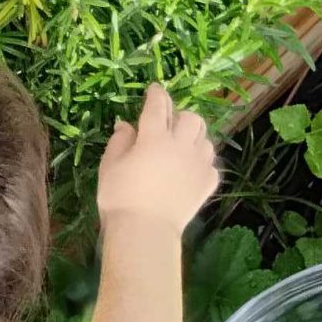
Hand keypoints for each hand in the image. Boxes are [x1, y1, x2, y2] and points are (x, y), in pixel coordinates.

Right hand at [97, 85, 217, 237]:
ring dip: (195, 137)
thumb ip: (120, 141)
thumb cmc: (120, 198)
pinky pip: (211, 165)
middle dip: (181, 115)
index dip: (157, 95)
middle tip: (169, 123)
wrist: (145, 232)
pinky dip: (203, 162)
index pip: (158, 106)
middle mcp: (181, 146)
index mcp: (154, 137)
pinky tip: (192, 169)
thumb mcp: (110, 166)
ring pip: (206, 139)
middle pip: (191, 118)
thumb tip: (126, 124)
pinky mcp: (207, 184)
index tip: (155, 89)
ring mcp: (198, 164)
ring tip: (183, 145)